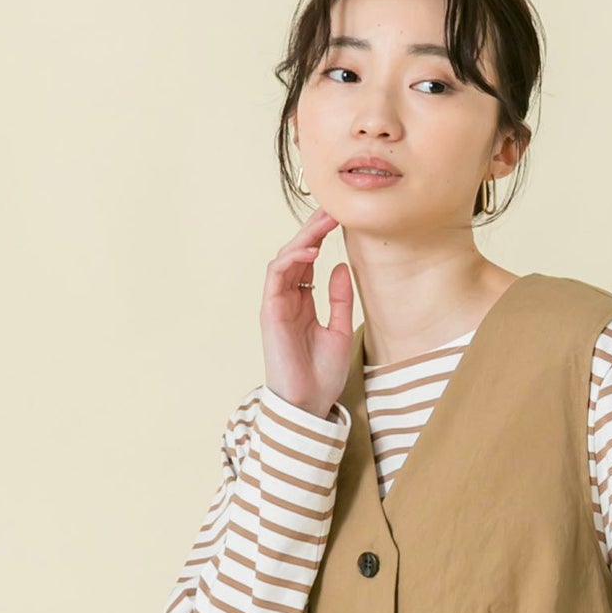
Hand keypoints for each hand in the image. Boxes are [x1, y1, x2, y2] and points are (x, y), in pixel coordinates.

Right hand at [260, 206, 354, 417]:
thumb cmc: (322, 374)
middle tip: (332, 209)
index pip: (309, 262)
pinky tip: (309, 252)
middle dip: (313, 230)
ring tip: (323, 222)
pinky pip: (276, 278)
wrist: (309, 402)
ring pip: (284, 260)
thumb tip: (340, 267)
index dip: (321, 239)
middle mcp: (288, 299)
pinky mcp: (271, 312)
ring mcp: (277, 304)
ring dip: (302, 239)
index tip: (340, 220)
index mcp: (304, 303)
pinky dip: (290, 261)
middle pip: (297, 255)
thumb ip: (339, 299)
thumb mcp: (340, 331)